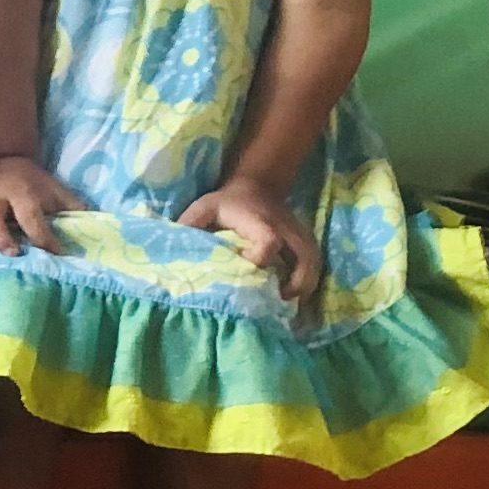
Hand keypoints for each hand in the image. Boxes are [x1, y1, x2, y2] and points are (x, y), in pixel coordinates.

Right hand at [0, 157, 86, 256]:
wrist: (7, 160)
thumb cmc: (36, 183)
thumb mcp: (58, 191)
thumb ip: (74, 210)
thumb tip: (97, 233)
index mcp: (22, 192)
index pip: (32, 216)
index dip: (45, 237)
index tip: (57, 255)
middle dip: (0, 236)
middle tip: (10, 254)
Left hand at [180, 177, 321, 303]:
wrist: (257, 185)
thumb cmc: (227, 202)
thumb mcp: (205, 207)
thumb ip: (190, 227)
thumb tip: (174, 255)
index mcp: (260, 223)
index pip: (268, 242)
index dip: (260, 259)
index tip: (247, 271)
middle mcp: (285, 230)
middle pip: (305, 257)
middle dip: (297, 282)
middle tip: (280, 300)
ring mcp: (299, 236)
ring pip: (314, 263)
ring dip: (306, 286)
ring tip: (289, 303)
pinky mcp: (305, 242)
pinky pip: (315, 264)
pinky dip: (310, 282)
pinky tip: (295, 297)